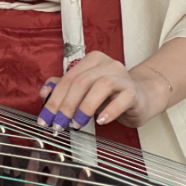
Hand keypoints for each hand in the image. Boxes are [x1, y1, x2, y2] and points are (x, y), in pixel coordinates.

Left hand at [37, 52, 167, 130]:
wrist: (141, 97)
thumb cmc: (109, 95)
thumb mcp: (84, 90)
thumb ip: (64, 87)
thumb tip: (44, 93)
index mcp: (91, 60)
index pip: (68, 79)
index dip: (54, 99)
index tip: (45, 119)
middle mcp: (107, 64)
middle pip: (81, 82)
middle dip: (66, 105)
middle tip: (59, 124)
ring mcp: (122, 76)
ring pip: (101, 86)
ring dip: (85, 107)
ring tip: (77, 123)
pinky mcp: (134, 92)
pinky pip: (122, 99)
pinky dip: (110, 110)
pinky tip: (101, 121)